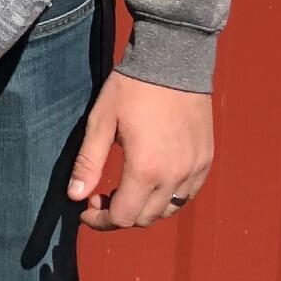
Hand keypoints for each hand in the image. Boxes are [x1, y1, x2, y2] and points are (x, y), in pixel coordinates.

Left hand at [67, 72, 213, 227]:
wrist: (174, 60)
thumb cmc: (132, 88)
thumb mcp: (101, 122)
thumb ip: (88, 163)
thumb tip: (74, 196)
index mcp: (146, 169)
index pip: (123, 218)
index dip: (100, 220)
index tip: (86, 207)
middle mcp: (175, 175)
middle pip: (145, 219)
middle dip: (120, 215)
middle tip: (102, 195)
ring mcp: (195, 169)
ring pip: (169, 210)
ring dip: (145, 208)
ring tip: (127, 188)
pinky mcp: (206, 159)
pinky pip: (188, 193)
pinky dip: (169, 196)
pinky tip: (153, 180)